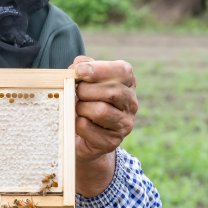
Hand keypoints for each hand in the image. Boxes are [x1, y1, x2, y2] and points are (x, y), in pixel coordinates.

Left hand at [68, 55, 138, 196]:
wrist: (82, 135)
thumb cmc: (85, 100)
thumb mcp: (84, 80)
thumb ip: (82, 67)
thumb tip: (78, 65)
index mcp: (127, 84)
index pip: (123, 71)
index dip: (100, 69)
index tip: (80, 71)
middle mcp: (131, 104)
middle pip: (112, 92)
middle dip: (86, 90)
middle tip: (75, 92)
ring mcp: (124, 125)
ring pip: (100, 111)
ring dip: (81, 107)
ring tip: (77, 108)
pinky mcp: (112, 142)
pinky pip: (88, 127)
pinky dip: (77, 123)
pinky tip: (78, 122)